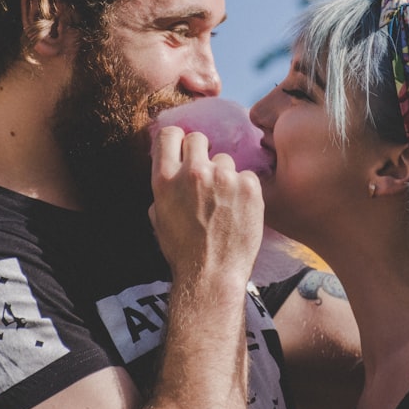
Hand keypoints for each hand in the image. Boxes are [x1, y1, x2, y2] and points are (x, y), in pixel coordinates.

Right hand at [149, 126, 263, 285]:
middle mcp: (193, 172)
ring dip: (224, 176)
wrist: (212, 275)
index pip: (169, 134)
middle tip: (206, 175)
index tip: (183, 150)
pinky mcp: (249, 185)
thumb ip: (165, 188)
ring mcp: (223, 177)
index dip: (177, 140)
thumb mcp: (159, 217)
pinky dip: (244, 189)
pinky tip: (239, 210)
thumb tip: (171, 168)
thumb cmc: (183, 251)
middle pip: (198, 139)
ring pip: (225, 160)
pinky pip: (246, 175)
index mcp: (165, 178)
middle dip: (201, 153)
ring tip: (224, 203)